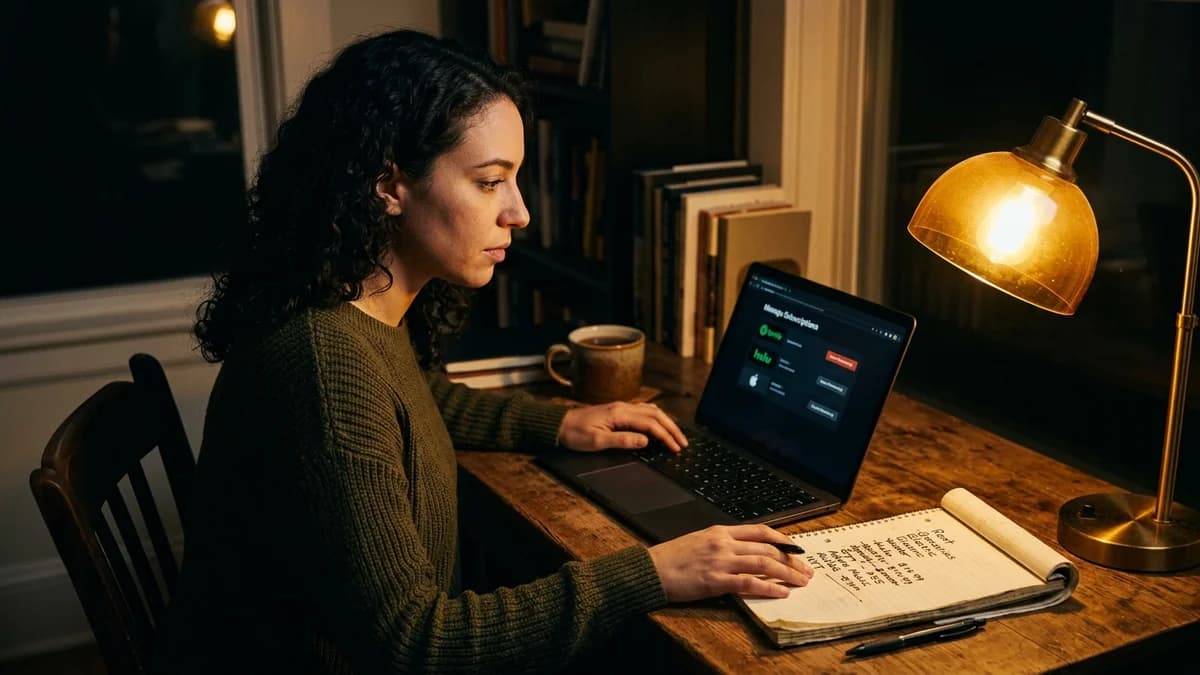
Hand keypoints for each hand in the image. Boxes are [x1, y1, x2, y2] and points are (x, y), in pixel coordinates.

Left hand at [556, 402, 687, 451]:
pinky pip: (643, 412)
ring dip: (666, 423)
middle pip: (655, 415)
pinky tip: (659, 425)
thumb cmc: (575, 434)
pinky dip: (656, 419)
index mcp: (620, 414)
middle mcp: (623, 407)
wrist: (558, 425)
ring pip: (651, 411)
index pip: (650, 424)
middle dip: (672, 429)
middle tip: (683, 443)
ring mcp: (621, 408)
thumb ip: (622, 440)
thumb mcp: (597, 442)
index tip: (676, 448)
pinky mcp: (618, 411)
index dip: (666, 436)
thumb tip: (645, 441)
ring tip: (676, 435)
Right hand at [648, 524, 814, 601]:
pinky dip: (769, 588)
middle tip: (806, 570)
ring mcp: (721, 561)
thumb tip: (746, 551)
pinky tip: (781, 593)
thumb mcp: (700, 540)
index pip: (760, 531)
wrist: (652, 569)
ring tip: (801, 582)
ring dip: (786, 573)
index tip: (797, 549)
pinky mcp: (716, 581)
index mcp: (720, 531)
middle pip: (767, 549)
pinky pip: (749, 583)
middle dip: (791, 560)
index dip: (783, 540)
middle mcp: (724, 543)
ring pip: (763, 564)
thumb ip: (723, 543)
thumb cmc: (673, 557)